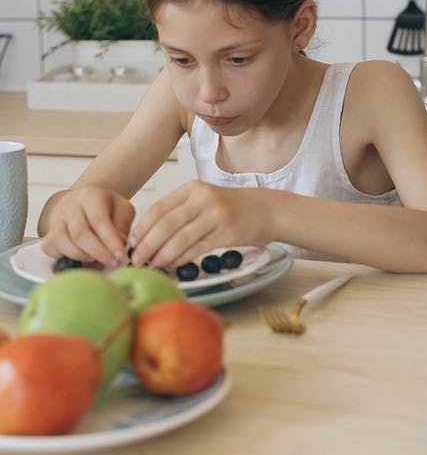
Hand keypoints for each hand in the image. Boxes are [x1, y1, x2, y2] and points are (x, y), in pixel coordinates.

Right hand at [41, 185, 135, 266]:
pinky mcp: (49, 235)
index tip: (120, 255)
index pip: (99, 219)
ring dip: (82, 256)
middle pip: (79, 232)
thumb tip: (121, 243)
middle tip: (114, 263)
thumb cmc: (107, 209)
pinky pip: (50, 248)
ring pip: (62, 241)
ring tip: (99, 261)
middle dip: (98, 252)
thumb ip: (122, 225)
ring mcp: (57, 220)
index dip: (110, 240)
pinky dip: (65, 258)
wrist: (83, 204)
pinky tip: (81, 261)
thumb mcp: (122, 210)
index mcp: (92, 196)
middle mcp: (71, 206)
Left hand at [129, 181, 271, 267]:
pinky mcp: (227, 233)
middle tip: (137, 260)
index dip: (142, 228)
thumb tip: (150, 235)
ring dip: (162, 255)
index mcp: (192, 189)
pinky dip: (181, 259)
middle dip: (147, 245)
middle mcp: (203, 199)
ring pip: (180, 238)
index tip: (131, 244)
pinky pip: (197, 248)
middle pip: (165, 224)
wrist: (267, 210)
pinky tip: (172, 265)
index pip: (158, 209)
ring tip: (152, 266)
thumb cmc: (233, 208)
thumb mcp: (205, 200)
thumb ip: (180, 212)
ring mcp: (216, 215)